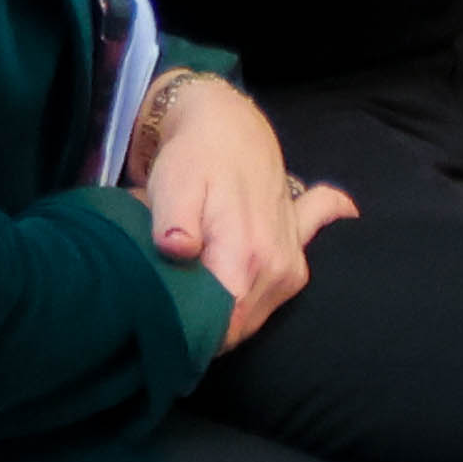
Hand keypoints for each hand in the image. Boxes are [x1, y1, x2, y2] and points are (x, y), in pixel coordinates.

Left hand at [133, 77, 342, 350]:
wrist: (231, 128)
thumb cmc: (193, 158)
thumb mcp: (173, 183)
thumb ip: (175, 221)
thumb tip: (178, 250)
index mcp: (248, 256)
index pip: (223, 327)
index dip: (192, 333)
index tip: (165, 325)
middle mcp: (278, 268)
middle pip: (238, 328)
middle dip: (204, 325)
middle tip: (170, 303)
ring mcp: (293, 267)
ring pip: (254, 319)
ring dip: (226, 313)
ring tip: (194, 289)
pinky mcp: (297, 260)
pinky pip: (290, 289)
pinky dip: (267, 296)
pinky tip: (248, 292)